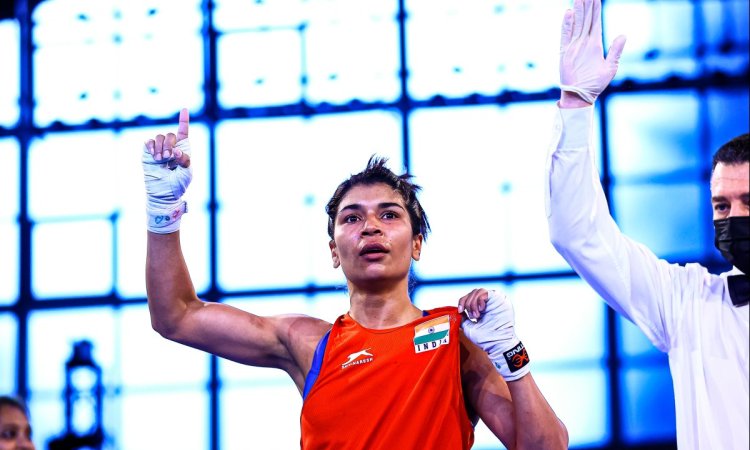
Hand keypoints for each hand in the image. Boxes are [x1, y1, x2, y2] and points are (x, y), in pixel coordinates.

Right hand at [142, 108, 192, 233]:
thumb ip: (185, 160)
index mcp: (183, 149)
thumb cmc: (178, 184)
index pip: (183, 131)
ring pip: (159, 137)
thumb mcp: (187, 172)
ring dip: (161, 148)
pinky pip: (149, 142)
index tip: (184, 109)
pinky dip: (152, 147)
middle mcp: (171, 146)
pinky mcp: (148, 152)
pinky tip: (154, 156)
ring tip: (161, 160)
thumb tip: (175, 151)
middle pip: (170, 134)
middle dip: (170, 144)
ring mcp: (159, 149)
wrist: (164, 193)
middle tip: (169, 158)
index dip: (183, 119)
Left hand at [459, 289, 529, 380]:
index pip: (469, 297)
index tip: (460, 311)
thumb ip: (463, 318)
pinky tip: (482, 310)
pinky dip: (479, 300)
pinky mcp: (499, 299)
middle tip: (472, 316)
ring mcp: (494, 300)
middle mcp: (488, 303)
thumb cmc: (486, 338)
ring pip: (478, 291)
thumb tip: (458, 312)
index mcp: (481, 308)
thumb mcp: (469, 327)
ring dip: (473, 303)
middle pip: (473, 293)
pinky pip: (485, 292)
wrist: (498, 343)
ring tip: (477, 315)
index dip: (462, 302)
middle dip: (468, 303)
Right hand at [559, 0, 625, 104]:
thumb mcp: (610, 68)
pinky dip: (567, 25)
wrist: (581, 96)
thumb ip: (615, 51)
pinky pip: (565, 35)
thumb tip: (622, 35)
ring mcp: (574, 46)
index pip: (596, 22)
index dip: (596, 10)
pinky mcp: (565, 52)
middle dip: (586, 6)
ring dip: (577, 11)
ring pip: (576, 24)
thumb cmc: (596, 84)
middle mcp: (584, 42)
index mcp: (595, 44)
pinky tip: (568, 13)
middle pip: (585, 19)